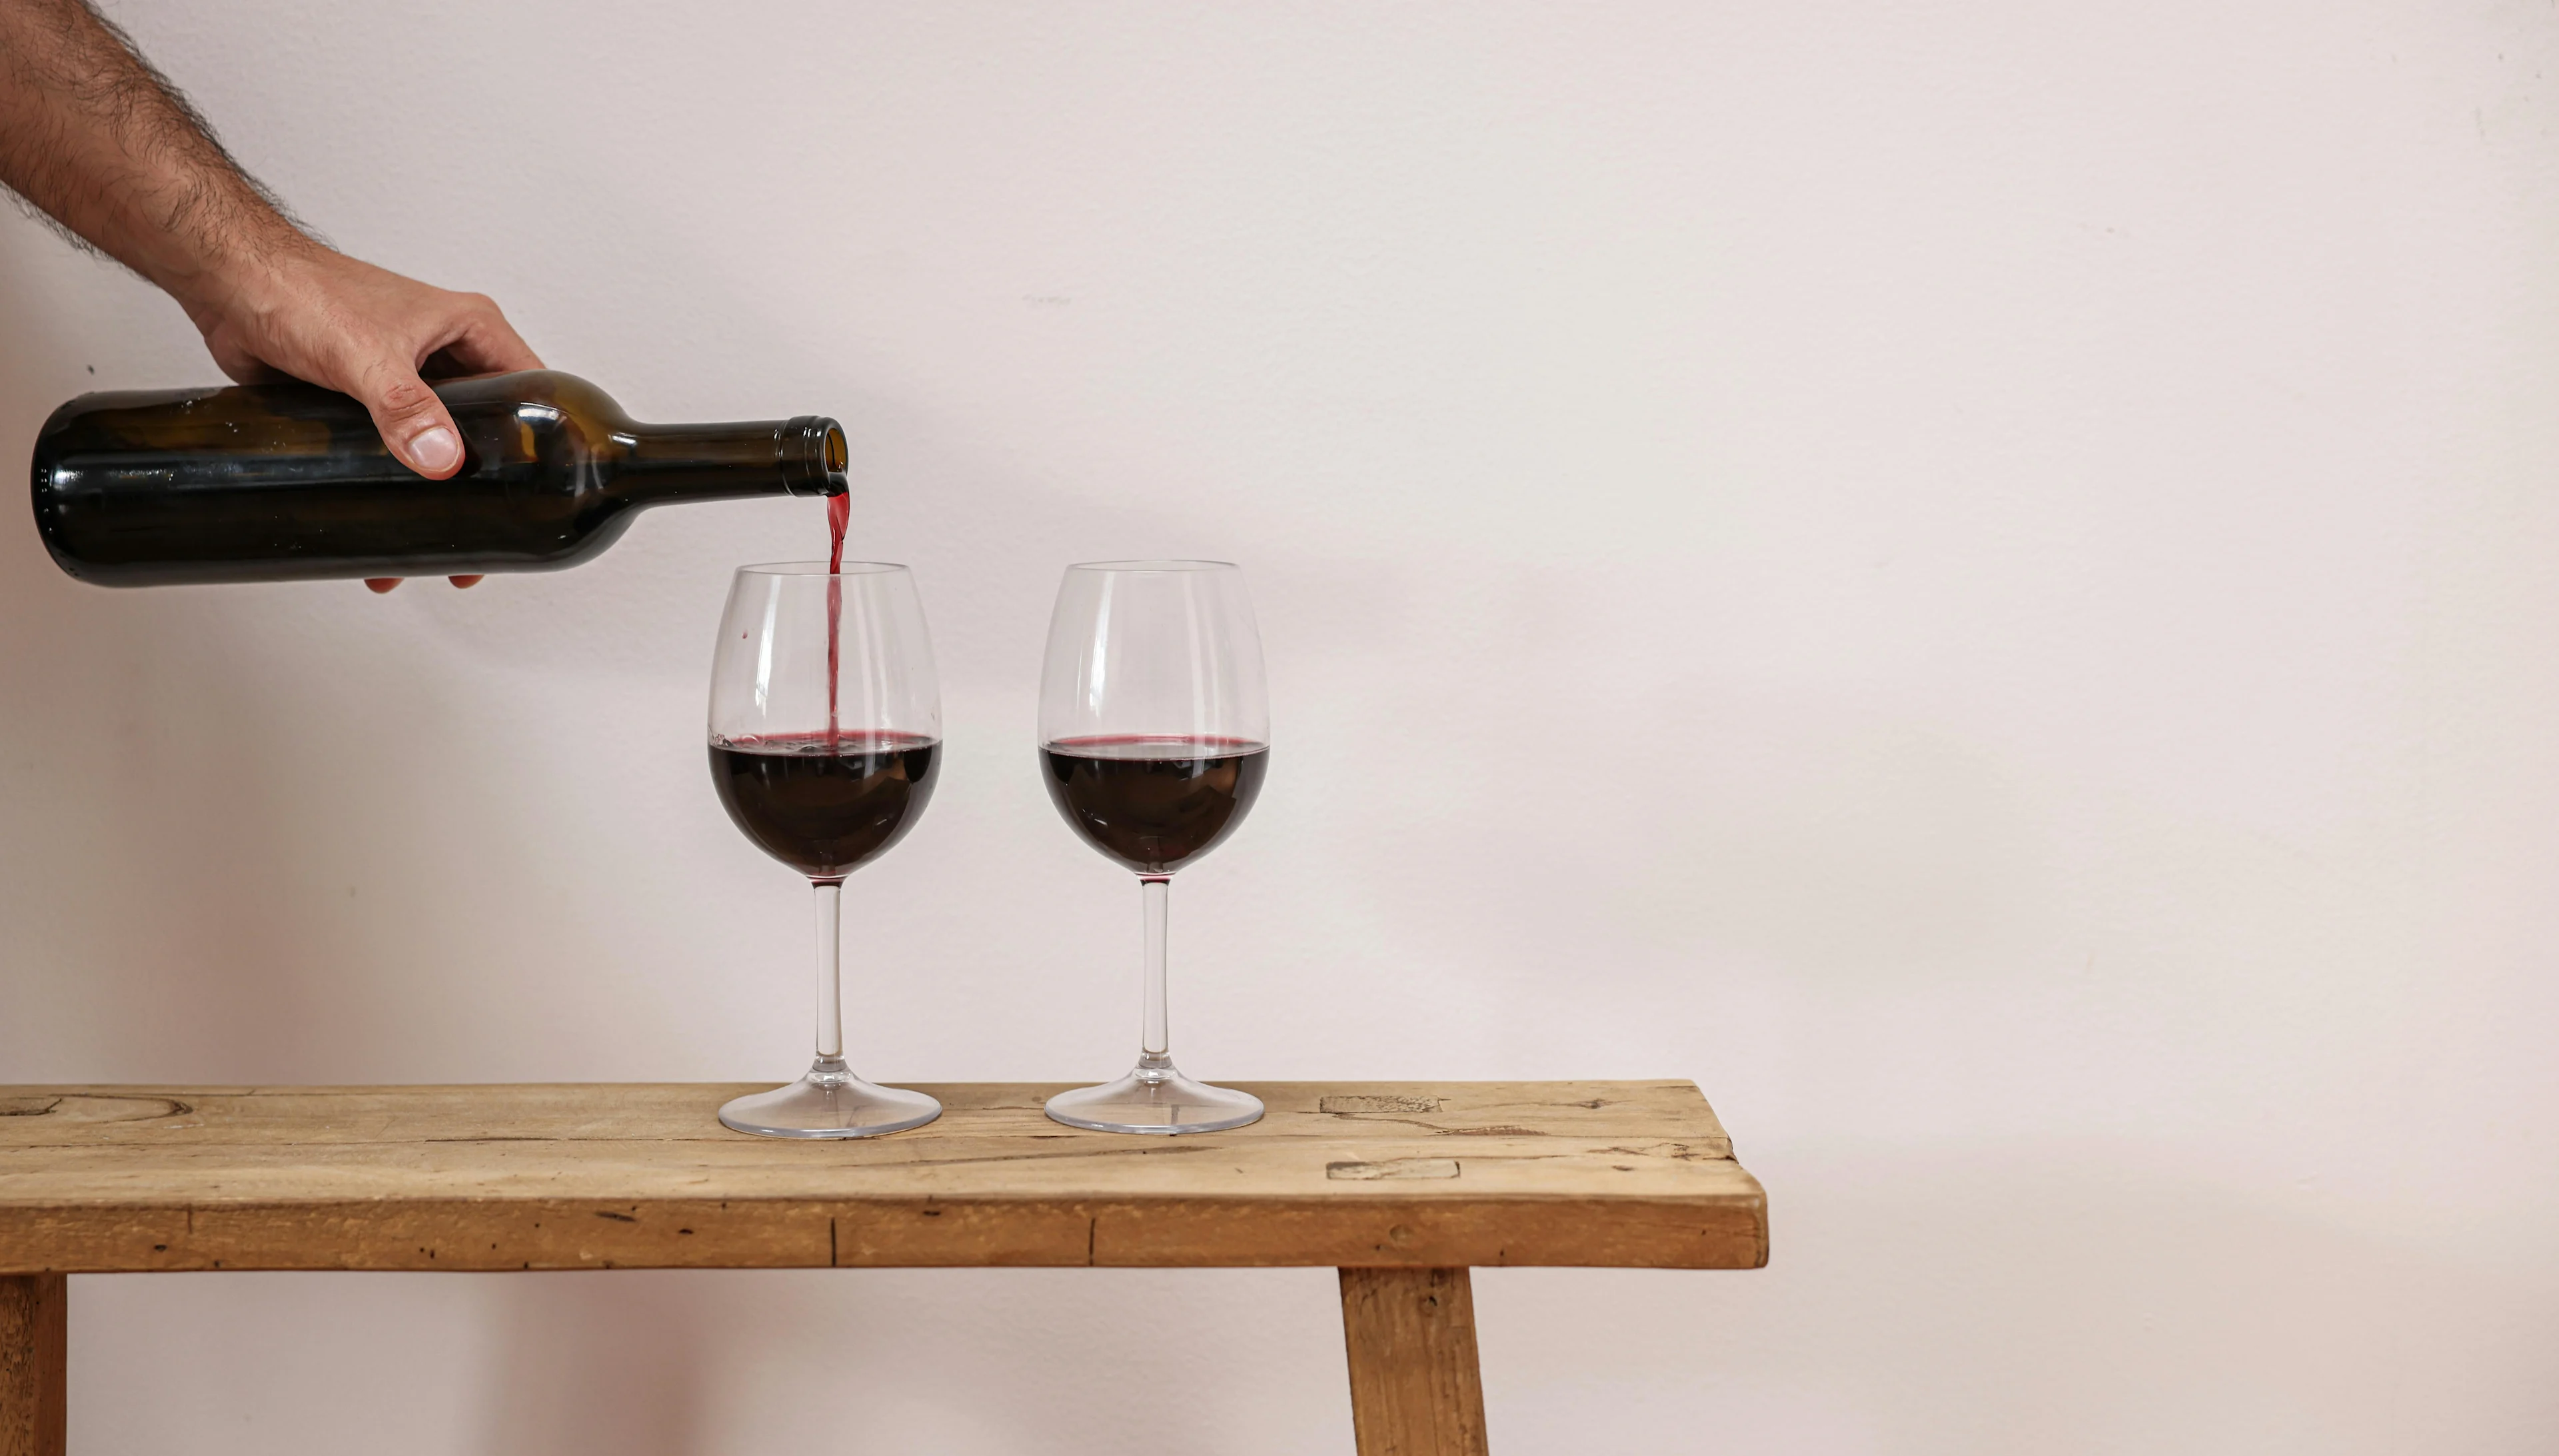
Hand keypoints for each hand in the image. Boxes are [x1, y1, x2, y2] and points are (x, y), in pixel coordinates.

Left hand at [183, 245, 542, 591]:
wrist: (229, 285)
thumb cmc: (299, 290)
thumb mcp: (366, 354)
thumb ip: (406, 407)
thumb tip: (442, 458)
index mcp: (469, 328)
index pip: (533, 386)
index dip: (544, 435)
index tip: (544, 484)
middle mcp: (444, 351)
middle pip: (487, 425)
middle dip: (483, 479)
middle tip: (486, 527)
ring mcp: (406, 376)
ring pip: (438, 442)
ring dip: (433, 489)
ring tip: (431, 540)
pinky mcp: (366, 398)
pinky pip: (393, 447)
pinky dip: (391, 482)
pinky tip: (382, 518)